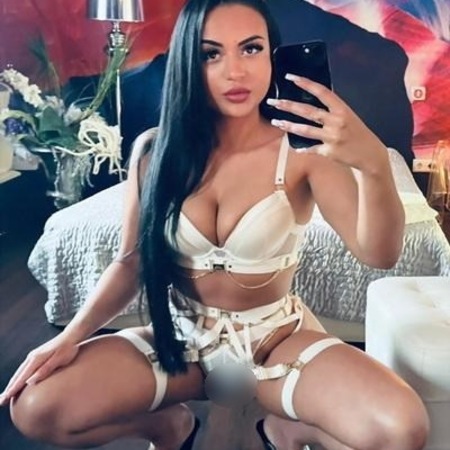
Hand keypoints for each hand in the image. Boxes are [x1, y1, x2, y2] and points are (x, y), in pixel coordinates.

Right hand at [0, 334, 79, 406]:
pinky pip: (24, 369)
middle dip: (9, 388)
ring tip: (6, 395)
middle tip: (1, 401)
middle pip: (17, 375)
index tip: (5, 399)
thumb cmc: (68, 348)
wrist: (72, 336)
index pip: (21, 377)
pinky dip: (18, 377)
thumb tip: (30, 382)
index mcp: (36, 359)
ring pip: (19, 372)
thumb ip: (45, 370)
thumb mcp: (59, 360)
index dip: (13, 389)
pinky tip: (18, 382)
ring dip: (12, 383)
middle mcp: (32, 357)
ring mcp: (33, 356)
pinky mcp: (36, 355)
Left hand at [267, 74, 386, 170]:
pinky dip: (302, 148)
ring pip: (305, 130)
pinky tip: (294, 146)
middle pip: (308, 111)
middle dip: (288, 105)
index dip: (305, 83)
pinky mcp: (328, 152)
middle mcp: (337, 122)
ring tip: (276, 121)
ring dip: (289, 126)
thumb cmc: (358, 133)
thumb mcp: (349, 116)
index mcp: (342, 109)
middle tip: (273, 101)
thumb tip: (315, 97)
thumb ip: (332, 108)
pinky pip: (311, 148)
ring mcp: (332, 137)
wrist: (371, 155)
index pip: (321, 92)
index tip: (290, 77)